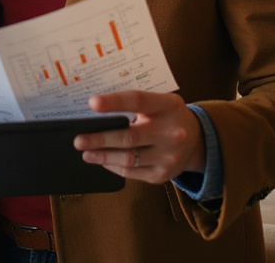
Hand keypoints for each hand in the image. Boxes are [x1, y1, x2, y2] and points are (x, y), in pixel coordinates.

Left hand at [73, 90, 203, 183]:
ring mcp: (169, 156)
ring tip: (85, 152)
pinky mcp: (163, 174)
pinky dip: (113, 166)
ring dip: (103, 156)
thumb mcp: (160, 103)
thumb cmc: (167, 117)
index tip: (92, 103)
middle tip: (78, 139)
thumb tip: (95, 112)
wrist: (196, 141)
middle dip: (100, 139)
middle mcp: (172, 132)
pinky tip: (102, 161)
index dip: (114, 102)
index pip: (138, 101)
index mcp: (169, 106)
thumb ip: (135, 105)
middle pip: (129, 136)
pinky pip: (132, 172)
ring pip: (129, 158)